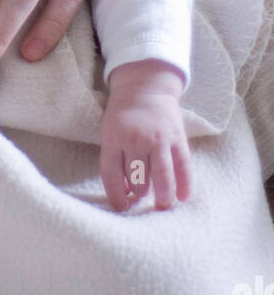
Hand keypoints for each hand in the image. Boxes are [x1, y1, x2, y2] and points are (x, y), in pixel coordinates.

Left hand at [100, 60, 190, 210]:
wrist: (144, 86)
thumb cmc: (123, 113)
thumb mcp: (110, 132)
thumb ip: (115, 160)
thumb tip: (127, 192)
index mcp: (114, 138)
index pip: (111, 175)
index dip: (116, 196)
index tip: (122, 208)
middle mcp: (136, 140)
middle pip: (138, 179)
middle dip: (140, 195)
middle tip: (142, 199)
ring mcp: (158, 138)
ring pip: (162, 177)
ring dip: (163, 197)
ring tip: (163, 206)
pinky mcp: (177, 137)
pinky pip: (183, 165)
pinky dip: (184, 184)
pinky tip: (182, 196)